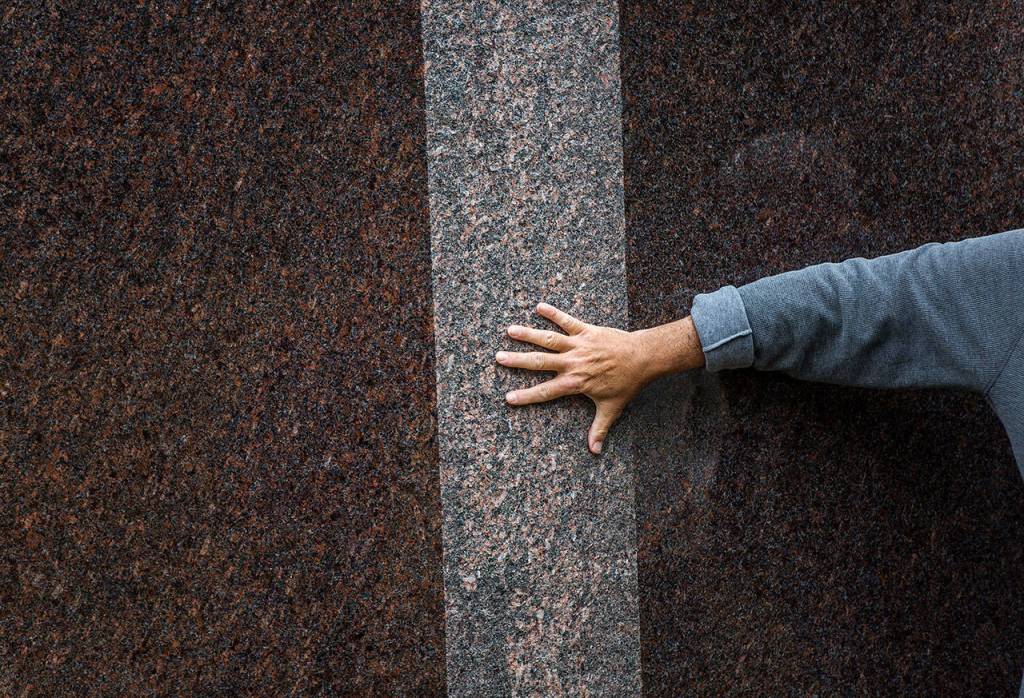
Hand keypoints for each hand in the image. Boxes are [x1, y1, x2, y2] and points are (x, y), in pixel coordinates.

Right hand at [496, 302, 703, 453]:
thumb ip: (599, 429)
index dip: (526, 396)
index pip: (545, 392)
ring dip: (529, 334)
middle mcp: (572, 363)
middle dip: (518, 361)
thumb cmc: (626, 384)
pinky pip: (567, 321)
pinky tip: (539, 307)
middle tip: (499, 358)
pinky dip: (554, 313)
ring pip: (549, 339)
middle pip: (540, 362)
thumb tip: (595, 451)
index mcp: (575, 383)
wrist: (642, 358)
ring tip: (510, 331)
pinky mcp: (586, 331)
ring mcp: (578, 346)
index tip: (508, 398)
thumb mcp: (611, 408)